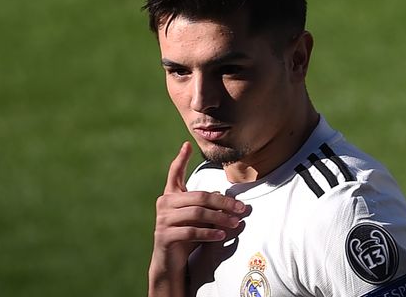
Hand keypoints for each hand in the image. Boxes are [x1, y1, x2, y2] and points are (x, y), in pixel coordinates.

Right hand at [148, 142, 245, 295]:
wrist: (169, 262)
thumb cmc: (186, 236)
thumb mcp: (197, 218)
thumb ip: (206, 205)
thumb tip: (227, 198)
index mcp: (170, 195)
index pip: (174, 173)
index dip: (180, 159)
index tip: (187, 144)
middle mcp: (164, 203)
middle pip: (200, 197)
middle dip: (224, 203)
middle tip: (242, 209)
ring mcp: (163, 219)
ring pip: (197, 214)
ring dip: (220, 219)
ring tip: (236, 223)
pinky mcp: (165, 235)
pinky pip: (191, 232)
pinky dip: (209, 233)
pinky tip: (221, 235)